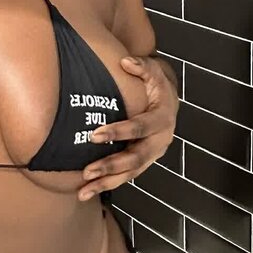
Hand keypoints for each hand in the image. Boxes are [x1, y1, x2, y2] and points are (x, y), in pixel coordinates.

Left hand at [77, 54, 178, 200]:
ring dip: (107, 183)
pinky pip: (126, 176)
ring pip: (130, 173)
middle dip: (111, 165)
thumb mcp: (154, 71)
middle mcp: (160, 141)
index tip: (94, 134)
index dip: (119, 132)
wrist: (168, 100)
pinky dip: (109, 184)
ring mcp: (152, 154)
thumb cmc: (156, 85)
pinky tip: (89, 190)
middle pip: (135, 158)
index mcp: (162, 119)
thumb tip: (126, 61)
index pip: (140, 128)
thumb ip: (142, 66)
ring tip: (84, 191)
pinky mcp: (143, 162)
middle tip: (87, 171)